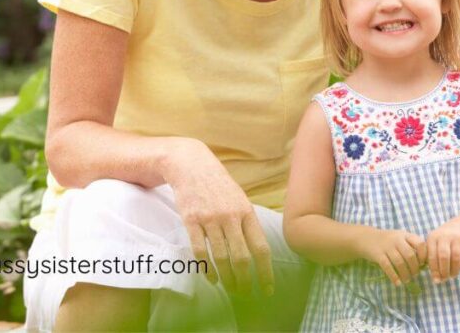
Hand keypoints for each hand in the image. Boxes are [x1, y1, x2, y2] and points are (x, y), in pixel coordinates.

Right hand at [163, 138, 273, 294]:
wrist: (192, 165)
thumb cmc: (219, 185)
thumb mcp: (239, 199)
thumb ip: (248, 223)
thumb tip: (259, 250)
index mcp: (247, 212)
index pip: (261, 248)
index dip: (265, 272)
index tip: (268, 290)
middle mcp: (231, 216)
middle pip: (241, 257)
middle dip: (245, 281)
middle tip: (245, 295)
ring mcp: (210, 218)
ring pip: (221, 257)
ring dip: (226, 278)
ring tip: (230, 290)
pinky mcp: (191, 220)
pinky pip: (200, 250)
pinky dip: (206, 268)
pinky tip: (212, 278)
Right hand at [358, 228, 426, 286]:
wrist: (366, 238)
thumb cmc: (388, 240)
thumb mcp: (400, 238)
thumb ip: (410, 246)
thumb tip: (423, 263)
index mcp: (405, 235)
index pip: (419, 243)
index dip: (424, 255)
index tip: (423, 264)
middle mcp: (397, 239)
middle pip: (410, 255)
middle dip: (414, 268)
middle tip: (415, 275)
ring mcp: (387, 247)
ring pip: (399, 262)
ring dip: (405, 274)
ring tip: (407, 280)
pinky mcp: (378, 255)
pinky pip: (387, 267)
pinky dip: (394, 276)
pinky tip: (397, 283)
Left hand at [426, 220, 459, 283]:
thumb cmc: (444, 242)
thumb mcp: (435, 246)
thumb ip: (433, 262)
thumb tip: (437, 281)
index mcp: (432, 238)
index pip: (432, 256)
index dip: (434, 270)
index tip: (436, 280)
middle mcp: (443, 235)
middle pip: (443, 257)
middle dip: (444, 271)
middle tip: (445, 279)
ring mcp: (456, 236)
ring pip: (455, 257)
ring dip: (454, 270)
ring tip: (453, 275)